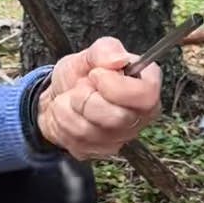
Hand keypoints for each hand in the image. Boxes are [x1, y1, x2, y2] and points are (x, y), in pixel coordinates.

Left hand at [37, 36, 161, 159]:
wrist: (57, 96)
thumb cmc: (80, 75)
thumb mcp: (89, 55)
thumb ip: (105, 51)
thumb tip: (117, 60)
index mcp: (146, 87)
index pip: (146, 95)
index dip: (115, 86)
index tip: (95, 74)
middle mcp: (139, 116)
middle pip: (117, 118)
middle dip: (86, 99)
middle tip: (79, 87)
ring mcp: (121, 137)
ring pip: (91, 131)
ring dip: (69, 110)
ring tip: (70, 99)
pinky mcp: (99, 151)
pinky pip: (76, 142)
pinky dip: (62, 123)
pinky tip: (67, 115)